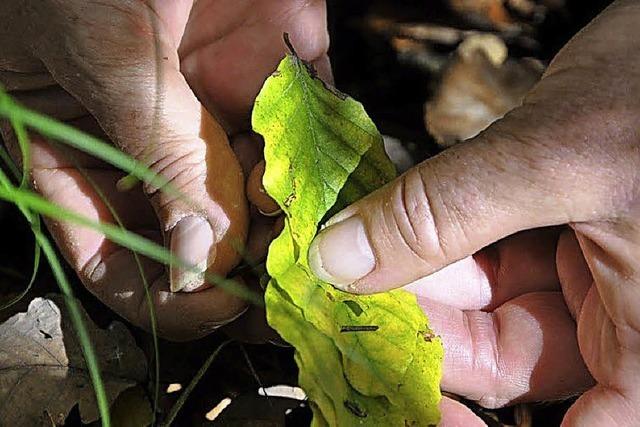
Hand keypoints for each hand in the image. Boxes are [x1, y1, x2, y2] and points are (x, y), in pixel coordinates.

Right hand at [0, 0, 328, 339]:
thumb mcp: (107, 53)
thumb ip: (157, 156)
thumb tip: (193, 265)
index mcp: (76, 140)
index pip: (110, 250)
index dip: (161, 288)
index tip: (216, 303)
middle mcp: (151, 131)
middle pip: (197, 225)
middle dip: (242, 260)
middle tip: (289, 282)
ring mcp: (216, 98)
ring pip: (258, 185)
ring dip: (290, 216)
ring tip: (317, 232)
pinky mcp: (278, 63)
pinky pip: (309, 126)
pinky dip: (328, 157)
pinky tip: (344, 183)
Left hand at [309, 1, 639, 424]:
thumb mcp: (558, 158)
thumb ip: (448, 212)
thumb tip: (341, 259)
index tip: (410, 407)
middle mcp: (620, 315)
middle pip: (506, 357)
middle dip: (422, 328)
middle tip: (345, 298)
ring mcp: (585, 271)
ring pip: (485, 303)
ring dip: (414, 276)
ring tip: (351, 253)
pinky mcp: (554, 228)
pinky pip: (483, 252)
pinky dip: (432, 236)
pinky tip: (385, 221)